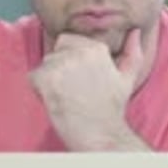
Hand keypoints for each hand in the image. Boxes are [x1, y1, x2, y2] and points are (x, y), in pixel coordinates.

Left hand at [30, 29, 146, 151]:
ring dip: (49, 80)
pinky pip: (33, 78)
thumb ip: (132, 52)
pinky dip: (39, 90)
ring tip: (67, 97)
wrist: (101, 135)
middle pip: (55, 52)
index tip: (81, 81)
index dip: (71, 62)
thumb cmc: (112, 109)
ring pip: (44, 65)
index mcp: (96, 48)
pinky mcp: (47, 79)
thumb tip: (134, 33)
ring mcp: (62, 65)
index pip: (68, 41)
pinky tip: (55, 101)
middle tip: (73, 90)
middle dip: (59, 68)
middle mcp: (78, 52)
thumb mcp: (127, 78)